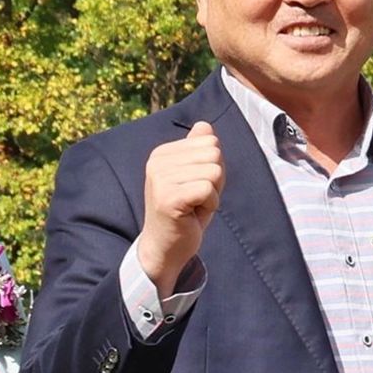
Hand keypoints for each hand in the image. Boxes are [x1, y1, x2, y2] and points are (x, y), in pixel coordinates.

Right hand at [133, 121, 225, 292]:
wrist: (165, 247)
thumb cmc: (185, 212)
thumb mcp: (195, 176)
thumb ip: (199, 150)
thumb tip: (205, 125)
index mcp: (162, 153)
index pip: (210, 142)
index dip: (213, 168)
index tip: (196, 187)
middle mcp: (157, 161)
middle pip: (214, 154)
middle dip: (215, 180)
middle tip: (196, 199)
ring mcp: (160, 178)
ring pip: (214, 171)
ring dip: (212, 194)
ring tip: (193, 206)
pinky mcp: (168, 197)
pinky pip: (208, 189)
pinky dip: (210, 205)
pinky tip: (193, 214)